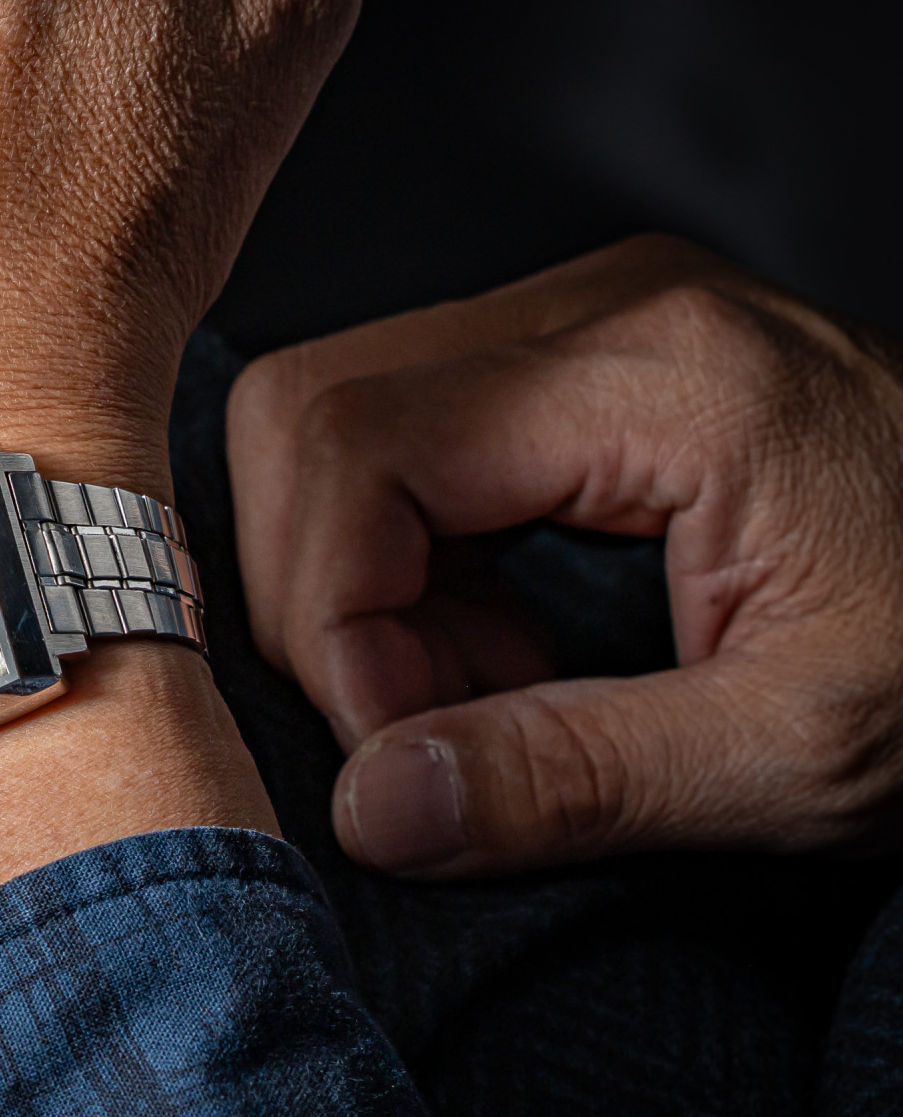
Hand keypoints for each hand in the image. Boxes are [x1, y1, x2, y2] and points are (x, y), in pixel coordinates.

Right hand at [227, 235, 902, 876]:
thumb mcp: (803, 750)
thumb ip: (577, 778)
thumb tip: (371, 809)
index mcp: (666, 373)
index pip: (359, 445)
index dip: (329, 617)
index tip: (393, 754)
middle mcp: (605, 307)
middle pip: (313, 412)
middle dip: (320, 596)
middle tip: (418, 724)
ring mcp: (588, 321)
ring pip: (333, 422)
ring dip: (355, 585)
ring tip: (475, 691)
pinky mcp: (579, 362)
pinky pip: (399, 438)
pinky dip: (402, 564)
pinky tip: (496, 644)